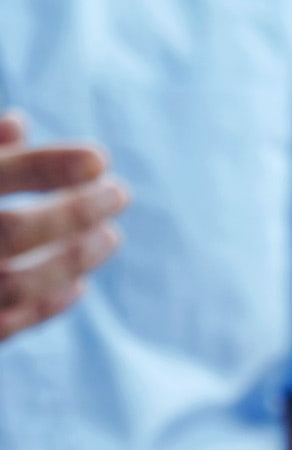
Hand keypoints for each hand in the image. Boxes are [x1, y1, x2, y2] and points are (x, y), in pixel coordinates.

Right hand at [0, 110, 129, 343]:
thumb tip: (18, 124)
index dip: (48, 166)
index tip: (100, 157)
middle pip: (12, 231)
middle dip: (72, 212)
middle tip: (121, 193)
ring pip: (18, 282)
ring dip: (72, 260)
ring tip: (111, 237)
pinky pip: (7, 324)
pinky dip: (47, 306)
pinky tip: (78, 286)